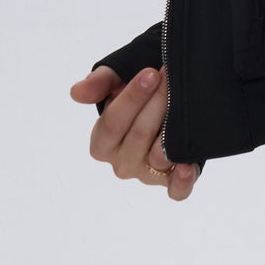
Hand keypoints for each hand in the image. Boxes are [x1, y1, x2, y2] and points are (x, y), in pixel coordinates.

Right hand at [69, 64, 200, 199]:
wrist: (165, 108)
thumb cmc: (137, 96)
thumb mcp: (116, 82)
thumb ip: (99, 84)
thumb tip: (77, 92)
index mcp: (102, 144)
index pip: (113, 123)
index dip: (132, 97)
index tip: (150, 73)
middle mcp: (122, 163)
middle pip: (139, 134)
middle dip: (158, 103)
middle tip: (172, 78)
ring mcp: (146, 175)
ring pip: (158, 156)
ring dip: (173, 129)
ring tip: (185, 103)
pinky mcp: (170, 183)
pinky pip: (176, 190)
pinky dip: (182, 181)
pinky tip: (187, 166)